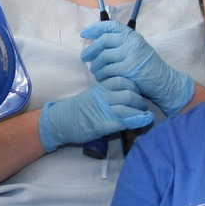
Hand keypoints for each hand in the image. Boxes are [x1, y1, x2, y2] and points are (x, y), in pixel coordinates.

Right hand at [37, 77, 153, 152]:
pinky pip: (125, 121)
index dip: (134, 86)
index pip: (123, 80)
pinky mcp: (104, 124)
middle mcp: (103, 96)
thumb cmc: (76, 110)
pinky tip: (142, 123)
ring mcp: (104, 110)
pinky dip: (136, 122)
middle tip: (143, 106)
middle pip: (130, 92)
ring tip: (145, 116)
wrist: (59, 122)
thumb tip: (123, 96)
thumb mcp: (91, 96)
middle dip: (140, 100)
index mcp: (100, 87)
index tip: (137, 93)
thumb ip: (106, 94)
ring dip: (141, 112)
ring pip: (129, 106)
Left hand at [81, 21, 193, 116]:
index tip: (84, 34)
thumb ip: (121, 44)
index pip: (110, 26)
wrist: (164, 82)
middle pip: (103, 41)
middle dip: (90, 50)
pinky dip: (102, 75)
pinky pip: (108, 70)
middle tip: (84, 57)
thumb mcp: (137, 49)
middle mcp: (132, 42)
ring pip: (103, 57)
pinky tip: (102, 79)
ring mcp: (130, 55)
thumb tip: (98, 42)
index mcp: (132, 36)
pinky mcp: (128, 69)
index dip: (95, 28)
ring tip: (95, 71)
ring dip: (95, 65)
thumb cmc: (148, 67)